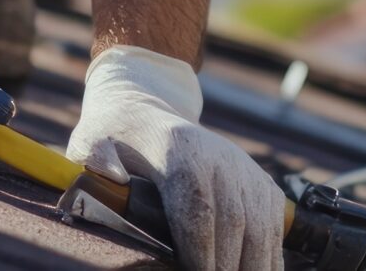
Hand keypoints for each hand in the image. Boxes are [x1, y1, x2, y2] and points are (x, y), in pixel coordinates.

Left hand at [66, 44, 283, 270]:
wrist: (147, 110)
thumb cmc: (115, 136)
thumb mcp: (92, 140)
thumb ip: (97, 158)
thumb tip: (112, 175)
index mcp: (178, 149)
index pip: (196, 205)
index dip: (198, 248)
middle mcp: (218, 157)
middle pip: (234, 221)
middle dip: (226, 265)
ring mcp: (243, 169)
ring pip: (260, 225)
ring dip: (254, 264)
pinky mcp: (260, 181)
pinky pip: (272, 224)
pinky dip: (270, 256)